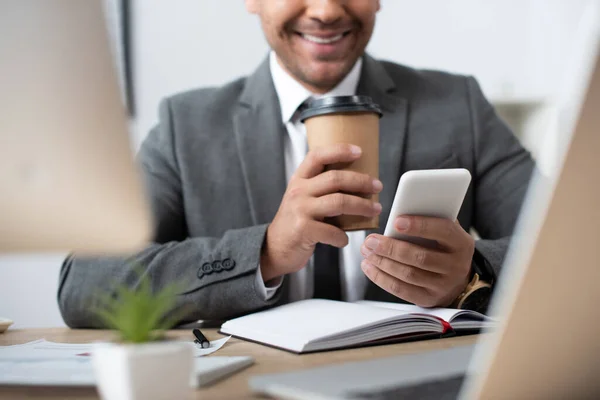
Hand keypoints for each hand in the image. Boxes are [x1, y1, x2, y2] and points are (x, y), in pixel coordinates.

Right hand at [260, 143, 382, 281]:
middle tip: (377, 186)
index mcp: (299, 179)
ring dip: (362, 206)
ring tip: (375, 209)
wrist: (275, 248)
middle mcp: (298, 191)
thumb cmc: (296, 222)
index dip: (339, 150)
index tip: (359, 151)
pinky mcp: (303, 229)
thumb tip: (359, 183)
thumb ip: (320, 188)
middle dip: (361, 181)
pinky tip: (344, 239)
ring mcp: (300, 210)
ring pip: (339, 202)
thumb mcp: (302, 198)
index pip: (317, 156)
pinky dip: (343, 237)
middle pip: (335, 178)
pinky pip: (332, 231)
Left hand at [360, 216, 473, 306]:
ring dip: (382, 262)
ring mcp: (443, 285)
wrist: (457, 280)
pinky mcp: (428, 299)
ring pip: (408, 274)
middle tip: (371, 240)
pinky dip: (381, 278)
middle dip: (391, 248)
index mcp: (462, 243)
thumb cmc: (444, 247)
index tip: (396, 221)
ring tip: (367, 251)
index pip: (443, 231)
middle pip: (420, 257)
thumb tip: (402, 210)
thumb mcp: (445, 232)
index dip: (419, 225)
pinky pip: (401, 290)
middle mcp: (456, 266)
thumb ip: (430, 219)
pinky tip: (369, 267)